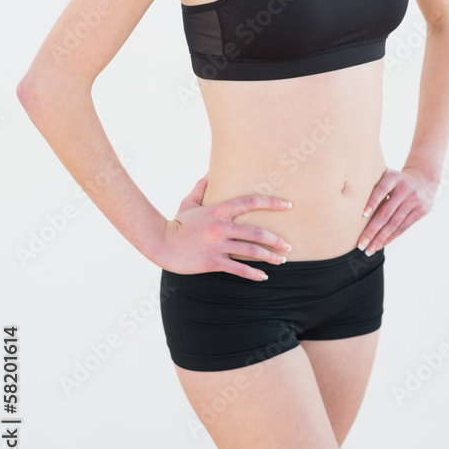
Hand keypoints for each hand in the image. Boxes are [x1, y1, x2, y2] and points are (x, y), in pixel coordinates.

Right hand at [158, 175, 292, 278]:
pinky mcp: (213, 262)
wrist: (161, 243)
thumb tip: (210, 171)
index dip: (271, 203)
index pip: (250, 202)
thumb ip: (202, 187)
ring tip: (282, 260)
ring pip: (251, 251)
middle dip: (275, 239)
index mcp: (218, 210)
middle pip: (256, 232)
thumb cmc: (176, 223)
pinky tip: (264, 276)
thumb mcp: (189, 202)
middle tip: (287, 245)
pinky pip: (238, 269)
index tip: (287, 205)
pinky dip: (253, 273)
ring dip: (270, 256)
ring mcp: (218, 245)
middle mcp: (221, 227)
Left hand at [357, 166, 437, 255]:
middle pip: (386, 213)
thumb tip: (350, 200)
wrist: (424, 180)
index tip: (362, 215)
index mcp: (393, 178)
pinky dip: (390, 238)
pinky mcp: (420, 211)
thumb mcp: (387, 176)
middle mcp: (405, 189)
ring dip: (380, 239)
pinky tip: (380, 245)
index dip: (372, 202)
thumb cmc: (396, 181)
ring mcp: (414, 200)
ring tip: (369, 249)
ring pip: (394, 224)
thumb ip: (373, 184)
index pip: (381, 190)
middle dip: (372, 230)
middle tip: (360, 244)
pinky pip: (402, 228)